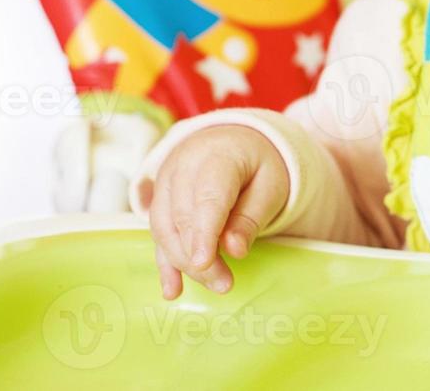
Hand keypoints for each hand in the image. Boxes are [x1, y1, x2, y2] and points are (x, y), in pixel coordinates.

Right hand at [147, 125, 289, 298]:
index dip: (203, 232)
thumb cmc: (258, 164)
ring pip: (165, 227)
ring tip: (212, 284)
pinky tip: (172, 289)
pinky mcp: (160, 198)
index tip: (204, 262)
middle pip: (183, 217)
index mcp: (217, 155)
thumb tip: (234, 250)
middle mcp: (183, 165)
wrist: (236, 140)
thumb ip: (252, 216)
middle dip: (199, 256)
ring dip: (184, 263)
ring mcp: (166, 181)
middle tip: (224, 284)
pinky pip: (158, 232)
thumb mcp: (270, 185)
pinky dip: (165, 262)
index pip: (206, 197)